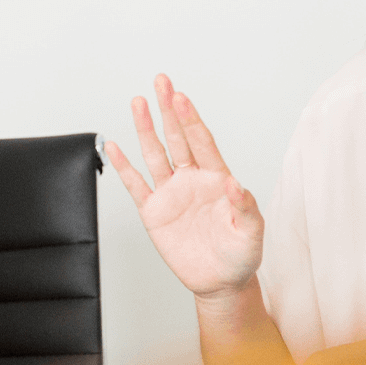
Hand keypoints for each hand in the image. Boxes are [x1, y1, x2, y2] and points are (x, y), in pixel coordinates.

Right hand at [104, 74, 263, 298]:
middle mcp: (192, 180)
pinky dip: (123, 167)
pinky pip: (136, 185)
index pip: (201, 143)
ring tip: (138, 102)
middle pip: (177, 138)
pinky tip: (114, 146)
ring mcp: (171, 193)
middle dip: (169, 109)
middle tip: (162, 82)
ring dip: (146, 129)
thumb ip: (244, 208)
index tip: (181, 98)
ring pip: (155, 154)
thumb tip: (235, 184)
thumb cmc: (240, 255)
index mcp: (216, 179)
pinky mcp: (154, 212)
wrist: (219, 282)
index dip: (191, 120)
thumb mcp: (251, 233)